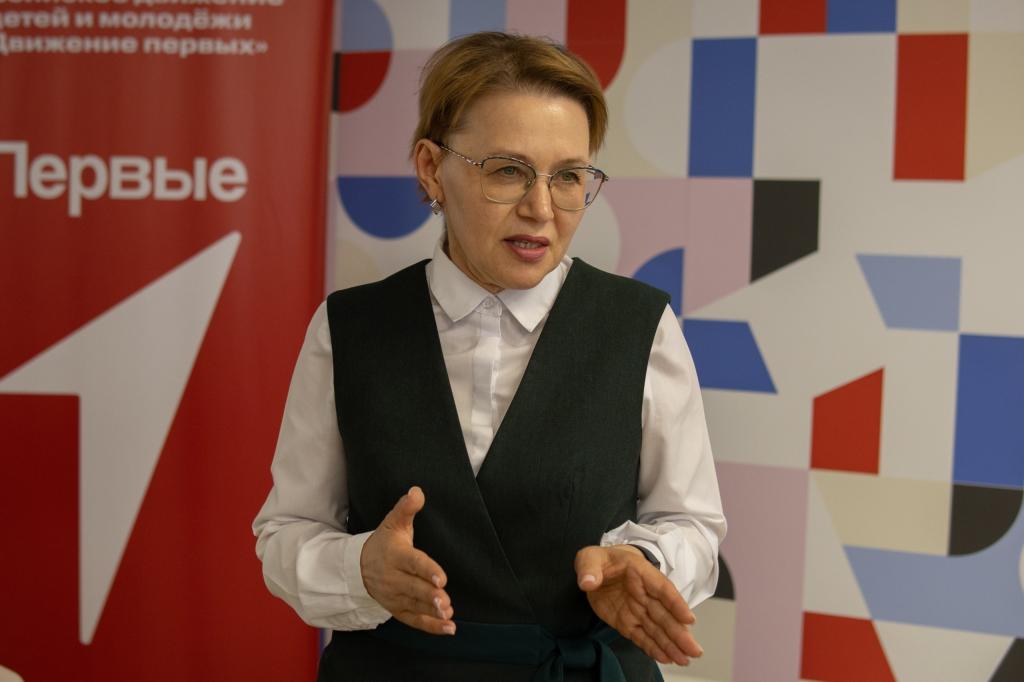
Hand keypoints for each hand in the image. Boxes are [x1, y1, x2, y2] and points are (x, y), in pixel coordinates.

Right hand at [360, 486, 455, 634]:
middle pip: (414, 588)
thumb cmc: (384, 543)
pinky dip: (431, 627)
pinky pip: (414, 620)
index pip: (413, 563)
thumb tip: (417, 491)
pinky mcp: (398, 609)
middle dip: (430, 596)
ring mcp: (395, 596)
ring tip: (448, 615)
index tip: (442, 578)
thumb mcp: (393, 522)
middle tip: (445, 601)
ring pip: (415, 606)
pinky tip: (448, 628)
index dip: (427, 571)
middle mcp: (394, 578)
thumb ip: (406, 508)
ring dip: (432, 612)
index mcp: (396, 555)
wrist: (359, 566)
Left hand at [575, 545, 701, 665]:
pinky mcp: (628, 623)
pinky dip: (654, 648)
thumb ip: (589, 568)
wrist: (597, 570)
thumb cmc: (600, 560)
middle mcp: (644, 594)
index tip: (689, 619)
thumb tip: (587, 582)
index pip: (661, 588)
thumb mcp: (589, 557)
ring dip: (671, 645)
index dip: (676, 604)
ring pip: (657, 629)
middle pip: (665, 614)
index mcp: (640, 573)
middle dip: (680, 633)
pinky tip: (667, 659)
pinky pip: (642, 637)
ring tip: (685, 660)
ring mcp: (638, 611)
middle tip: (695, 651)